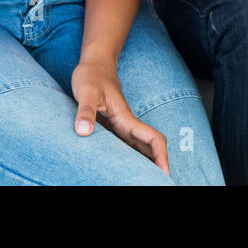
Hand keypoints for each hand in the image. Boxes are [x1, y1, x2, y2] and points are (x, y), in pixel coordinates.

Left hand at [70, 57, 168, 174]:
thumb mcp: (86, 91)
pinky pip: (125, 146)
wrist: (94, 63)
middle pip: (148, 148)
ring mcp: (120, 126)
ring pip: (138, 148)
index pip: (152, 138)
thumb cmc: (91, 75)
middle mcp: (126, 124)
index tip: (164, 174)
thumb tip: (83, 132)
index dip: (161, 156)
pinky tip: (123, 168)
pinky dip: (129, 158)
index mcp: (125, 118)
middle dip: (156, 166)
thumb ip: (85, 111)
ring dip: (144, 163)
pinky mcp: (112, 126)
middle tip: (157, 184)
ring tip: (142, 180)